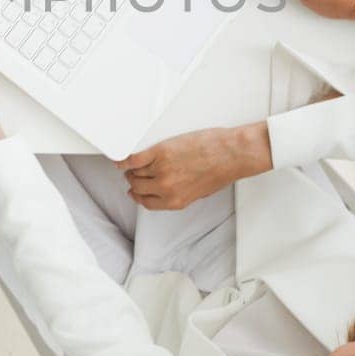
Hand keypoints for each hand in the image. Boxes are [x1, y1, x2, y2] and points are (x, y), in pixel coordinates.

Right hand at [116, 124, 271, 210]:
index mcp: (176, 201)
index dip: (138, 197)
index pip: (147, 203)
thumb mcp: (201, 192)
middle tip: (133, 174)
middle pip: (138, 187)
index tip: (135, 192)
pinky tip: (123, 158)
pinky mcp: (160, 152)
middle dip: (134, 181)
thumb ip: (182, 193)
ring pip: (135, 172)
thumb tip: (171, 188)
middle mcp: (166, 188)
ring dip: (131, 169)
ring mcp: (162, 170)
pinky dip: (126, 159)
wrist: (231, 154)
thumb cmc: (222, 170)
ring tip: (132, 163)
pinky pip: (134, 159)